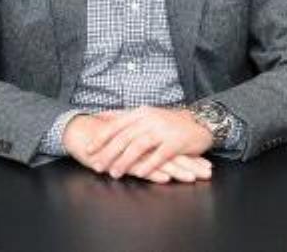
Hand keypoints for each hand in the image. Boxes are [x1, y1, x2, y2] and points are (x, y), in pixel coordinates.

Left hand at [85, 106, 214, 182]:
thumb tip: (101, 116)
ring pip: (139, 146)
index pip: (116, 124)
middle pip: (125, 137)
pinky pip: (158, 156)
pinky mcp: (174, 143)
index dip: (101, 137)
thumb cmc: (168, 121)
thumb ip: (125, 115)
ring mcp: (162, 130)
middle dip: (108, 152)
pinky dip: (148, 165)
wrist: (198, 123)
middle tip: (96, 165)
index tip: (88, 149)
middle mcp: (149, 119)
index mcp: (140, 112)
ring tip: (114, 173)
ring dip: (125, 161)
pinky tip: (138, 174)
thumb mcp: (146, 114)